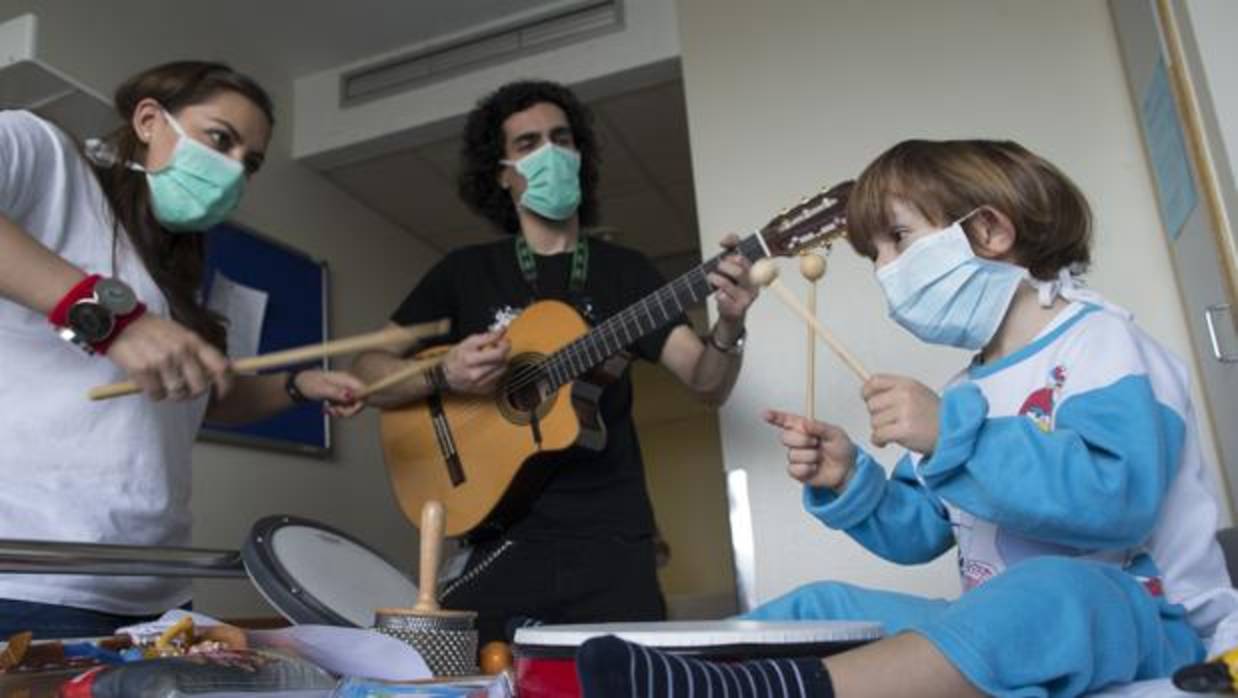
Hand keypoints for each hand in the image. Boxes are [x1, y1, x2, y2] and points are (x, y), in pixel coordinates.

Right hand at [106, 314, 230, 400]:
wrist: (121, 321)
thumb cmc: (154, 331)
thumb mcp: (181, 335)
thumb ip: (198, 353)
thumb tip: (216, 376)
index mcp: (194, 341)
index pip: (221, 367)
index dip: (226, 385)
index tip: (221, 394)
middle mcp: (182, 351)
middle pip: (200, 387)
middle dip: (192, 394)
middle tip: (182, 390)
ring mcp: (162, 361)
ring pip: (178, 394)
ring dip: (170, 394)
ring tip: (162, 382)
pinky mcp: (143, 369)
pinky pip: (156, 395)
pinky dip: (153, 394)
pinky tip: (148, 382)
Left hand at [293, 370, 366, 417]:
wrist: (298, 385)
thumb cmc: (308, 383)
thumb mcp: (321, 389)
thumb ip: (336, 392)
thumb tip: (350, 396)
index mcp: (346, 378)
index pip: (363, 390)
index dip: (360, 401)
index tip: (348, 409)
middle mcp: (347, 383)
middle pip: (360, 399)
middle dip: (349, 410)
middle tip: (336, 412)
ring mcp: (344, 389)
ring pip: (352, 405)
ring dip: (342, 412)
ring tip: (329, 410)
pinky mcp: (340, 395)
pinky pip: (345, 406)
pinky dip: (338, 411)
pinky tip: (328, 410)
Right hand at [443, 330, 509, 394]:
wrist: (445, 376)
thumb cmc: (455, 358)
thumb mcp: (468, 342)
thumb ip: (487, 337)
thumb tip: (502, 331)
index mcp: (470, 360)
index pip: (498, 353)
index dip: (504, 344)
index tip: (504, 340)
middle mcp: (476, 374)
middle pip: (502, 361)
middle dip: (502, 352)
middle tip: (497, 347)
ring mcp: (481, 384)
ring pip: (503, 369)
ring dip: (500, 361)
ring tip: (491, 358)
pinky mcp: (485, 390)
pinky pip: (499, 378)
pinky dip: (496, 371)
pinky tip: (488, 368)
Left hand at [708, 233, 757, 325]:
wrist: (732, 312)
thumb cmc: (733, 286)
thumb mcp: (734, 265)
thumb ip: (733, 246)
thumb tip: (724, 241)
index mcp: (756, 272)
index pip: (748, 259)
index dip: (734, 255)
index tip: (726, 254)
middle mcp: (754, 285)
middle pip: (738, 271)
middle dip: (724, 266)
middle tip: (718, 266)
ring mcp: (747, 298)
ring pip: (727, 284)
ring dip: (716, 279)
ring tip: (711, 277)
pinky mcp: (737, 309)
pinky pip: (723, 298)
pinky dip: (718, 294)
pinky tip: (718, 293)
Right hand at [763, 409, 856, 489]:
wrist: (847, 470)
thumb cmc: (842, 449)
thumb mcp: (835, 433)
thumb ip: (819, 427)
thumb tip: (805, 423)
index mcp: (805, 428)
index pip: (786, 421)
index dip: (774, 417)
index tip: (765, 414)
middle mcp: (798, 441)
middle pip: (785, 437)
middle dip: (803, 440)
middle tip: (817, 443)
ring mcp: (796, 456)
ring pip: (793, 455)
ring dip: (810, 457)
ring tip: (820, 458)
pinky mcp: (797, 471)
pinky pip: (794, 469)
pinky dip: (807, 469)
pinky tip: (815, 468)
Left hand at [862, 374, 939, 453]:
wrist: (953, 432)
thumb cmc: (934, 415)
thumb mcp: (917, 393)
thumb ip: (894, 391)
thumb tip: (867, 392)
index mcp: (907, 384)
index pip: (874, 381)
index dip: (867, 392)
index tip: (868, 399)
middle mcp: (905, 395)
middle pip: (872, 404)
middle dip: (876, 415)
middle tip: (888, 421)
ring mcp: (905, 412)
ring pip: (874, 421)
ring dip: (880, 429)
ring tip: (893, 431)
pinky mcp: (905, 430)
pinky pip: (878, 435)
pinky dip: (879, 441)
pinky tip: (886, 442)